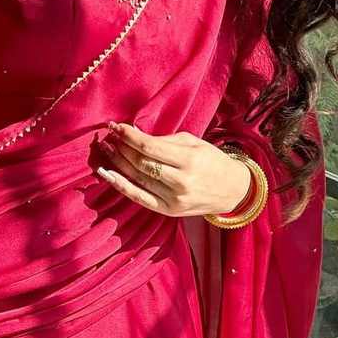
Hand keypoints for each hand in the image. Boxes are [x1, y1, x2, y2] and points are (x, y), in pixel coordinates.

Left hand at [95, 121, 252, 217]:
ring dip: (117, 163)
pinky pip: (139, 197)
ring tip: (105, 150)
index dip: (128, 136)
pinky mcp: (169, 211)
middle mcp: (181, 181)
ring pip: (137, 179)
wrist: (232, 190)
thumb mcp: (194, 143)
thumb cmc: (211, 161)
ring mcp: (174, 199)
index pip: (149, 147)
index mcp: (189, 160)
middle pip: (140, 163)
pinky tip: (108, 174)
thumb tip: (135, 136)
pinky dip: (121, 186)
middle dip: (121, 147)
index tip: (114, 126)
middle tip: (108, 137)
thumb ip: (164, 140)